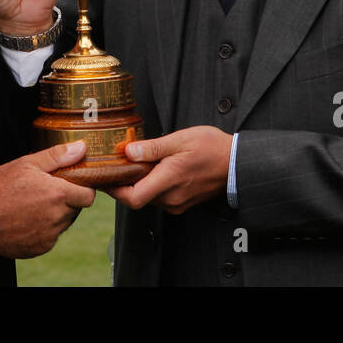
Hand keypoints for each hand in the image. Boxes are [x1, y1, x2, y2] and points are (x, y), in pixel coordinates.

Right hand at [0, 141, 95, 258]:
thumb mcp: (26, 164)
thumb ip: (57, 156)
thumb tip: (81, 148)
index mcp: (57, 194)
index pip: (89, 196)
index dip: (81, 189)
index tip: (70, 185)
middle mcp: (57, 218)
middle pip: (75, 209)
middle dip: (66, 200)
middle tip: (44, 192)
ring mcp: (48, 236)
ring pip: (63, 223)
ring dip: (54, 215)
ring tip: (32, 205)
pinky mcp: (39, 248)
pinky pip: (50, 237)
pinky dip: (43, 229)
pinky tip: (26, 219)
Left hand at [106, 126, 232, 214]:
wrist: (237, 162)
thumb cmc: (211, 148)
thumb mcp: (180, 140)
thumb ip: (152, 148)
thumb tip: (128, 152)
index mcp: (168, 181)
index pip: (132, 198)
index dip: (114, 190)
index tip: (104, 177)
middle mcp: (171, 198)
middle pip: (137, 198)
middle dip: (124, 183)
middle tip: (116, 164)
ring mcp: (178, 203)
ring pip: (148, 198)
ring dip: (139, 183)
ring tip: (135, 163)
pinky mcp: (183, 203)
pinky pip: (160, 198)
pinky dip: (152, 186)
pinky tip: (153, 169)